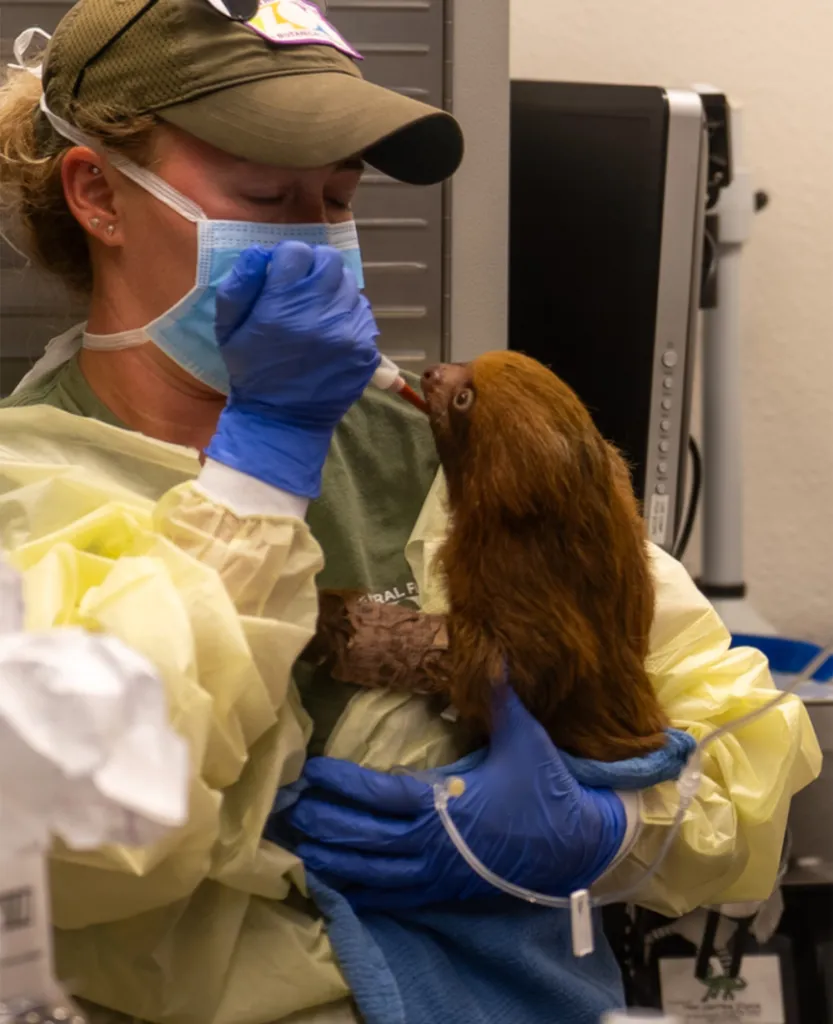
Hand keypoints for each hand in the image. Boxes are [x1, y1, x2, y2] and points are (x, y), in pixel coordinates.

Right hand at [205, 242, 379, 497]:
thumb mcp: (227, 329)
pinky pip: (362, 313)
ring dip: (332, 291)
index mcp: (282, 307)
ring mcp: (348, 332)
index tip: (283, 274)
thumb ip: (240, 284)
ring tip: (317, 312)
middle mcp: (320, 315)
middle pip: (330, 262)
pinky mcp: (366, 349)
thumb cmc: (252, 372)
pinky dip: (347, 315)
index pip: (296, 252)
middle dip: (314, 268)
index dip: (287, 259)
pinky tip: (331, 332)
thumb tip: (261, 252)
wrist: (283, 422)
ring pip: (349, 285)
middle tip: (303, 288)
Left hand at [285, 689, 625, 910]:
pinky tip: (335, 883)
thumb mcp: (525, 738)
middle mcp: (433, 844)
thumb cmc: (546, 790)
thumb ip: (501, 697)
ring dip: (333, 859)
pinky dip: (360, 891)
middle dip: (324, 824)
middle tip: (287, 811)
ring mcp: (437, 874)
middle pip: (364, 838)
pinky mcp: (444, 892)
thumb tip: (490, 652)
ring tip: (298, 845)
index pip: (379, 796)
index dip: (342, 786)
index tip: (310, 774)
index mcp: (445, 805)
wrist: (577, 847)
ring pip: (371, 872)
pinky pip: (392, 897)